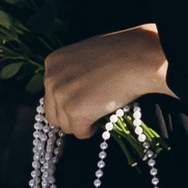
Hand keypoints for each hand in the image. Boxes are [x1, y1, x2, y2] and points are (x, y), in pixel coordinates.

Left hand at [43, 23, 169, 139]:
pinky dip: (92, 129)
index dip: (69, 102)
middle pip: (53, 114)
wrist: (137, 57)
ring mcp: (60, 96)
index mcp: (52, 63)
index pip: (50, 96)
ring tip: (101, 108)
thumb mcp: (86, 58)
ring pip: (65, 126)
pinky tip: (104, 114)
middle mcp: (51, 79)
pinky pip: (80, 133)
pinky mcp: (74, 112)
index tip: (85, 99)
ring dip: (82, 123)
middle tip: (93, 108)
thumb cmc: (120, 54)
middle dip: (72, 116)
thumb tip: (71, 96)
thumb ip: (72, 75)